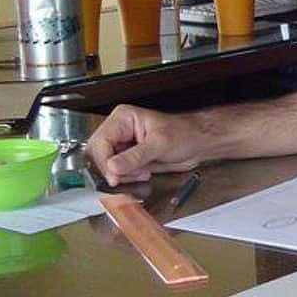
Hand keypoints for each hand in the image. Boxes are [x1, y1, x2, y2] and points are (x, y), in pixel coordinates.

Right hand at [85, 105, 209, 185]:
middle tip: (129, 175)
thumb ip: (135, 157)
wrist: (198, 144)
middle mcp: (119, 131)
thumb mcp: (160, 144)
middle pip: (98, 155)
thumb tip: (113, 166)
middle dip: (113, 168)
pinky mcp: (128, 158)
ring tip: (142, 172)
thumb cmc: (184, 134)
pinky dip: (127, 177)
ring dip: (121, 174)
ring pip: (106, 165)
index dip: (105, 161)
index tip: (114, 176)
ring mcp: (123, 145)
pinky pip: (117, 172)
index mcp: (123, 119)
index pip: (100, 142)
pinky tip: (143, 173)